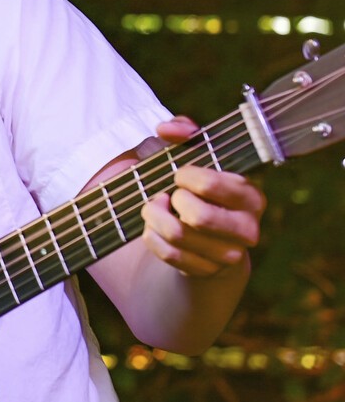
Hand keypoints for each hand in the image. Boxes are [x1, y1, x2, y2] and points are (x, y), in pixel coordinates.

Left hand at [142, 117, 265, 276]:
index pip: (210, 184)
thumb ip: (183, 132)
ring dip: (154, 218)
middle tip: (167, 196)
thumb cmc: (197, 188)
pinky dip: (151, 237)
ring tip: (154, 209)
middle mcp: (247, 228)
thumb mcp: (193, 155)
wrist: (204, 234)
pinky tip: (154, 228)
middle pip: (197, 216)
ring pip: (178, 235)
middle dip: (170, 201)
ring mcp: (229, 254)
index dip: (185, 177)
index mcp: (250, 196)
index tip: (179, 176)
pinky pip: (169, 254)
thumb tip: (167, 129)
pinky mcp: (207, 271)